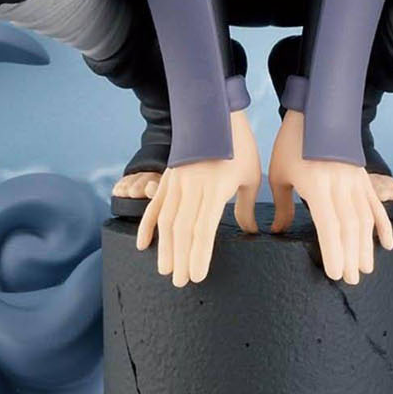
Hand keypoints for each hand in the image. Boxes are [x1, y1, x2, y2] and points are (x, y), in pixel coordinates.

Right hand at [136, 111, 259, 285]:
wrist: (215, 111)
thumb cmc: (238, 144)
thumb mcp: (249, 175)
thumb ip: (246, 207)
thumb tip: (249, 231)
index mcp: (216, 188)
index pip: (204, 229)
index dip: (199, 254)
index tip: (197, 276)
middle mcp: (193, 187)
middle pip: (183, 230)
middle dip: (181, 258)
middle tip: (180, 282)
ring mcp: (177, 181)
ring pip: (167, 220)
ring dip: (165, 247)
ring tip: (165, 269)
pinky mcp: (169, 176)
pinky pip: (155, 204)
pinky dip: (147, 225)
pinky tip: (142, 244)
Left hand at [268, 110, 392, 283]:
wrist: (318, 108)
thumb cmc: (293, 141)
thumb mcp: (280, 173)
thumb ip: (282, 205)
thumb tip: (278, 231)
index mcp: (317, 185)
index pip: (328, 225)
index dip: (333, 251)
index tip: (336, 274)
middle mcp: (340, 185)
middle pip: (349, 227)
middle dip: (351, 256)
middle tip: (351, 280)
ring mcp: (355, 180)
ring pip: (364, 219)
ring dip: (366, 246)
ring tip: (366, 269)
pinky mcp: (362, 176)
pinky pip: (375, 204)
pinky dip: (383, 224)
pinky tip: (387, 244)